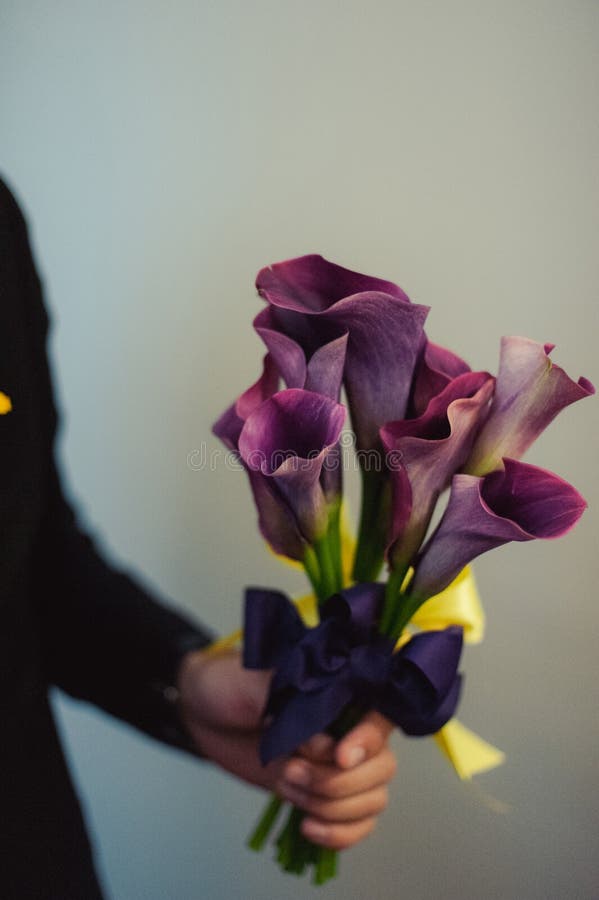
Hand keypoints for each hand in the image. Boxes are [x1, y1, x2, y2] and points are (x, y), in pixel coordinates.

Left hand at [177, 649, 396, 849]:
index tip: (337, 757)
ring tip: (284, 785)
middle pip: (382, 768)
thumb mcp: (254, 685)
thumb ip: (293, 708)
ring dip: (330, 807)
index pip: (380, 719)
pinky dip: (338, 835)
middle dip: (337, 782)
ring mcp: (337, 766)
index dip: (367, 742)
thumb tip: (325, 745)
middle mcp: (349, 730)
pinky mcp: (322, 794)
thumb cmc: (230, 685)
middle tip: (289, 770)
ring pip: (371, 800)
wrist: (203, 710)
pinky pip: (356, 825)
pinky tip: (306, 827)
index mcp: (342, 693)